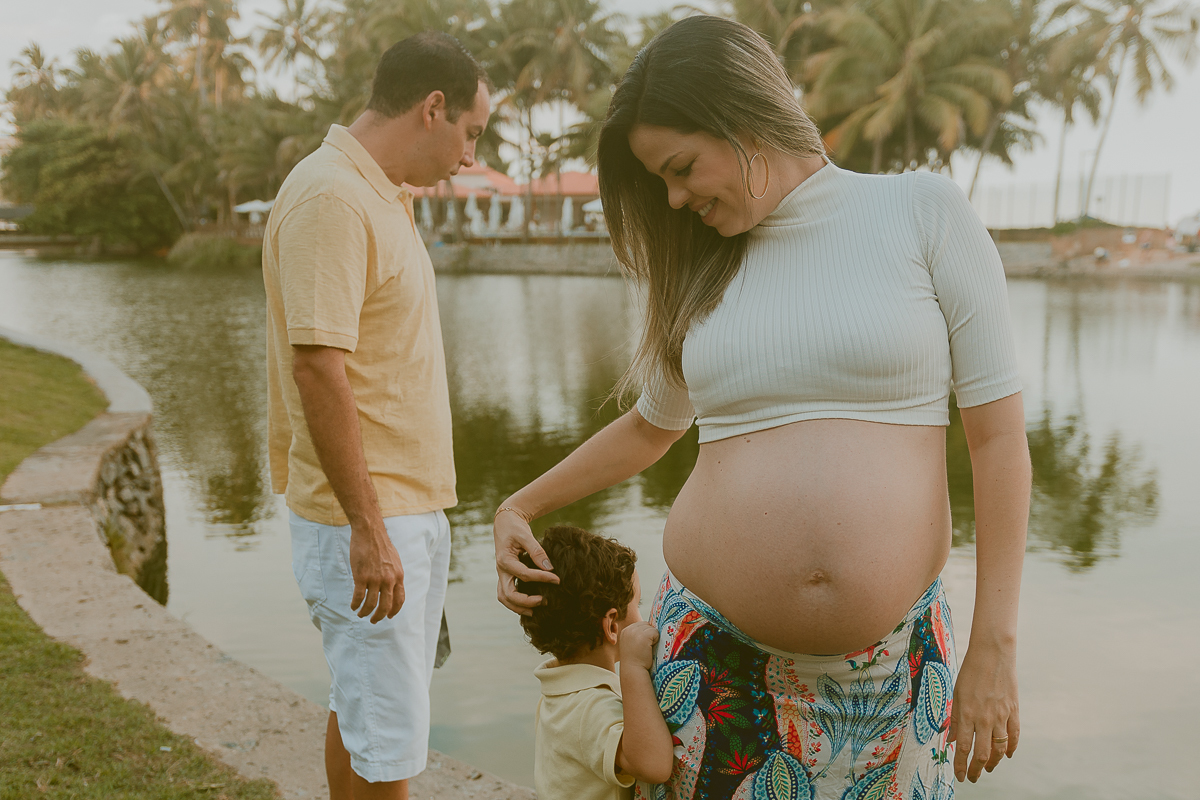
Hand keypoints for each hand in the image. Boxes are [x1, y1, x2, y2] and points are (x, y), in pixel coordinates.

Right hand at [349, 522, 403, 622]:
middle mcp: (389, 580)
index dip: (394, 611)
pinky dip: (355, 604)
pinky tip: (353, 606)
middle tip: (373, 621)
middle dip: (379, 617)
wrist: (370, 532)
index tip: (388, 616)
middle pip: (385, 606)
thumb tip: (392, 587)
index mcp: (398, 576)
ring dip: (365, 612)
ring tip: (360, 614)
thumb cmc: (381, 545)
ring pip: (371, 604)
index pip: (399, 600)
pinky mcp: (361, 577)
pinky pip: (358, 597)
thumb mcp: (395, 561)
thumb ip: (394, 575)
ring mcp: (375, 579)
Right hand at [493, 506, 557, 614]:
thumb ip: (537, 551)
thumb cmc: (515, 528)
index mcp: (504, 560)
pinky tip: (530, 605)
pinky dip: (516, 603)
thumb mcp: (525, 535)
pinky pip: (507, 594)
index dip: (542, 578)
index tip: (557, 579)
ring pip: (504, 597)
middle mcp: (501, 570)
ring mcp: (502, 575)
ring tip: (535, 612)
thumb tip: (549, 568)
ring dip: (518, 607)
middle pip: (508, 594)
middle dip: (526, 601)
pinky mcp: (506, 576)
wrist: (505, 523)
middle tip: (544, 601)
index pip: (524, 575)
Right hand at [619, 621, 658, 670]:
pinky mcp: (644, 635)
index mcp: (625, 631)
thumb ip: (637, 636)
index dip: (645, 634)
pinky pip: (655, 632)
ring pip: (651, 628)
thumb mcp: (632, 645)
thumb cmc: (635, 661)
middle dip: (649, 634)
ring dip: (653, 638)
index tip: (641, 646)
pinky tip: (649, 649)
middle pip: (646, 624)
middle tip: (645, 648)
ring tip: (646, 649)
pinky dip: (656, 640)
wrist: (633, 671)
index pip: (640, 625)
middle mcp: (629, 629)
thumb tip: (651, 627)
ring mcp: (635, 631)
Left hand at [948, 643, 1019, 782]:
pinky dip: (1012, 748)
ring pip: (1000, 749)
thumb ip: (955, 719)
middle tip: (972, 777)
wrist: (993, 654)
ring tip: (988, 768)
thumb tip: (950, 740)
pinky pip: (1015, 736)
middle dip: (976, 770)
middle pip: (983, 754)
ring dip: (994, 763)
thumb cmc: (970, 672)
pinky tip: (1008, 755)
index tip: (959, 776)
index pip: (963, 747)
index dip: (961, 765)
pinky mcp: (1014, 711)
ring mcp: (1001, 716)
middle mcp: (984, 718)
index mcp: (967, 714)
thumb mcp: (956, 694)